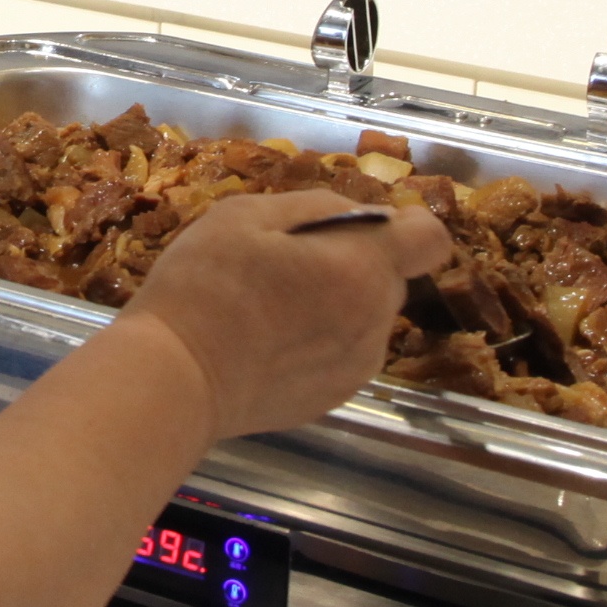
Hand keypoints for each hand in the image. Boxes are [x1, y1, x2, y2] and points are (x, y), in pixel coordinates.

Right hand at [121, 190, 450, 439]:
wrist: (177, 379)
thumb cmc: (206, 286)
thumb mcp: (246, 215)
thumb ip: (317, 206)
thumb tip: (356, 215)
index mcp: (362, 268)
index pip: (429, 239)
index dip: (405, 227)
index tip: (361, 229)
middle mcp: (375, 321)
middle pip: (388, 278)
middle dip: (352, 264)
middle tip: (286, 265)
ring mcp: (357, 368)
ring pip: (365, 318)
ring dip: (336, 305)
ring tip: (271, 309)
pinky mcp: (333, 400)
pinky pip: (343, 354)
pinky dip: (319, 343)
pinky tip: (268, 344)